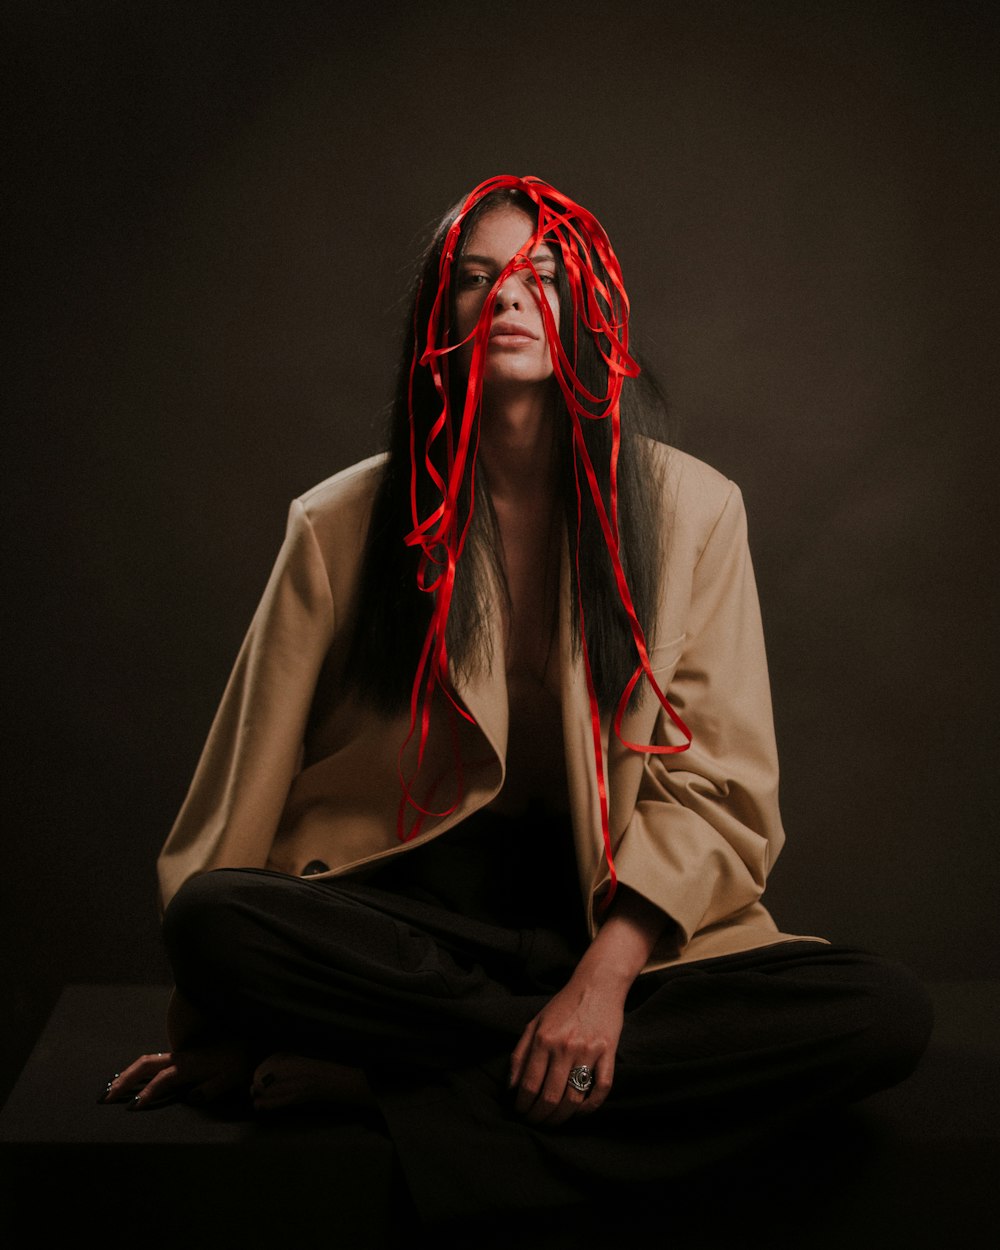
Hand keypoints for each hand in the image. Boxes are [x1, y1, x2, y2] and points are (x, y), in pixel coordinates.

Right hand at [99, 1041, 253, 1109]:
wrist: (248, 1038)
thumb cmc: (241, 1060)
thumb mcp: (231, 1077)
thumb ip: (211, 1088)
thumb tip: (189, 1097)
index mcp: (190, 1065)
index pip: (163, 1080)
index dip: (147, 1094)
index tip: (132, 1108)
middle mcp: (180, 1058)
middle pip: (145, 1065)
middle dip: (124, 1080)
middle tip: (105, 1098)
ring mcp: (178, 1055)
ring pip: (146, 1061)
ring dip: (126, 1074)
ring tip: (109, 1090)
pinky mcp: (180, 1057)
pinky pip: (153, 1061)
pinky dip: (136, 1070)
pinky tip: (129, 1080)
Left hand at [509, 970, 624, 1126]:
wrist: (596, 984)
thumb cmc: (563, 1005)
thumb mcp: (534, 1023)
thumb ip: (520, 1054)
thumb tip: (511, 1087)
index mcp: (543, 1039)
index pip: (528, 1085)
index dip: (523, 1106)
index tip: (521, 1113)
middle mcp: (564, 1047)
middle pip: (550, 1097)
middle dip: (540, 1117)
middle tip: (536, 1122)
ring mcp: (588, 1051)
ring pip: (573, 1098)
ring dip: (562, 1117)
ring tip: (554, 1121)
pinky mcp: (608, 1053)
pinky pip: (601, 1088)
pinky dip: (591, 1106)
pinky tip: (581, 1111)